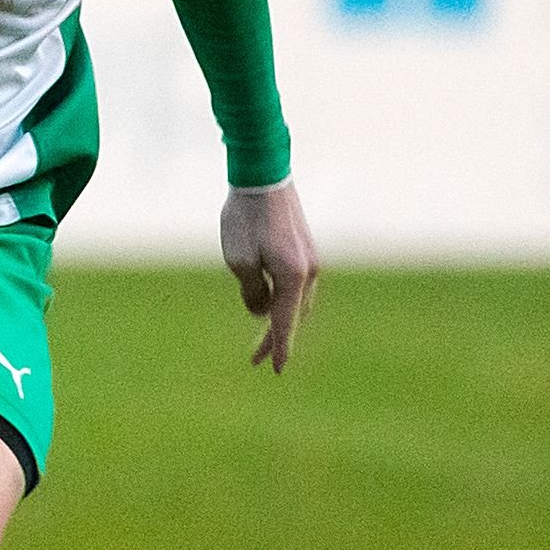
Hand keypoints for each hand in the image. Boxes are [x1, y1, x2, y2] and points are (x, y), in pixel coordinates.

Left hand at [219, 181, 319, 371]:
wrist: (263, 179)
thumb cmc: (246, 220)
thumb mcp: (239, 261)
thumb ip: (251, 293)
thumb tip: (262, 312)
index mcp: (294, 277)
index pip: (285, 322)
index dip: (279, 347)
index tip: (276, 369)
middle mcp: (309, 271)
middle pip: (294, 314)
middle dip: (277, 337)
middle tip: (259, 360)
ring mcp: (310, 259)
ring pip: (297, 300)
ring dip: (280, 318)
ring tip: (262, 337)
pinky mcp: (304, 249)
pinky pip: (296, 284)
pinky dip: (283, 299)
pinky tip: (269, 304)